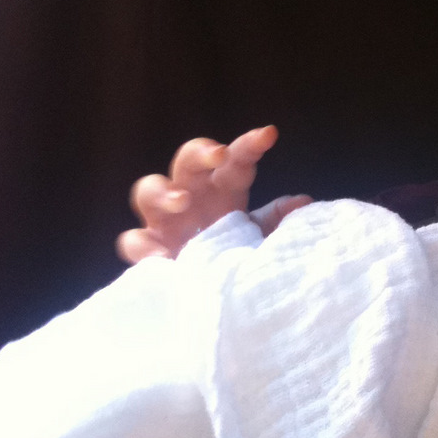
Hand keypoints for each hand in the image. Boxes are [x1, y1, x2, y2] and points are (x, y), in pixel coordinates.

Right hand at [116, 127, 311, 262]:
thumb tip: (303, 203)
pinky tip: (163, 255)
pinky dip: (144, 245)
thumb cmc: (240, 258)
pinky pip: (134, 241)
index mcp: (223, 191)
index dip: (249, 145)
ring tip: (182, 202)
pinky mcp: (149, 250)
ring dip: (163, 192)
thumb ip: (277, 221)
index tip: (269, 136)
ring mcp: (166, 223)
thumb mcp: (262, 239)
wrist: (220, 300)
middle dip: (199, 152)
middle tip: (217, 156)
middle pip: (186, 161)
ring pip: (148, 190)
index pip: (234, 160)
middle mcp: (191, 198)